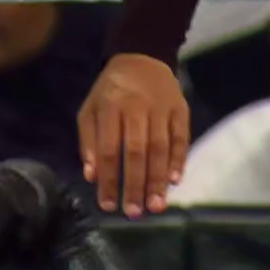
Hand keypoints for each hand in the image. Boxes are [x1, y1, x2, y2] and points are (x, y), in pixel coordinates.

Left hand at [78, 53, 188, 216]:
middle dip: (136, 184)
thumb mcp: (89, 109)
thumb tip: (91, 176)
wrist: (142, 57)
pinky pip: (182, 137)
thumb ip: (87, 141)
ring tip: (156, 205)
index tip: (109, 205)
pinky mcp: (181, 108)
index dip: (109, 179)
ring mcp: (162, 108)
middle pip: (137, 151)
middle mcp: (137, 108)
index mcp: (111, 108)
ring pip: (161, 147)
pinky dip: (179, 159)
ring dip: (159, 179)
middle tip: (135, 212)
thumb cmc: (111, 90)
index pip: (109, 150)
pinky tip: (176, 180)